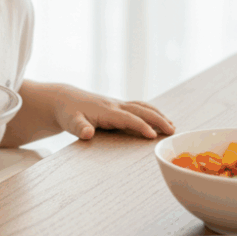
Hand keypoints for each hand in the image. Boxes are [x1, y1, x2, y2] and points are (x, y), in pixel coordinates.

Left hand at [51, 84, 174, 139]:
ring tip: (172, 126)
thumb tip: (87, 134)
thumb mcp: (70, 122)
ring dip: (158, 114)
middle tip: (173, 132)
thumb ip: (79, 128)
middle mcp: (114, 105)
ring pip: (141, 106)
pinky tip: (159, 120)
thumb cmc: (68, 112)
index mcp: (106, 110)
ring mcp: (117, 104)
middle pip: (140, 110)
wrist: (63, 99)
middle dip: (157, 119)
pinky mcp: (117, 106)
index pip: (127, 118)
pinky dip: (151, 112)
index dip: (140, 126)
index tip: (153, 136)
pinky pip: (138, 107)